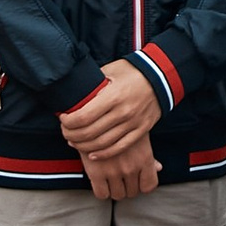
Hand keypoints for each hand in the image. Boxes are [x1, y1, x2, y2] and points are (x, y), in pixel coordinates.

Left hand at [62, 62, 161, 200]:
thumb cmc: (133, 71)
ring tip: (74, 142)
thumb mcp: (110, 71)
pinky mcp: (141, 130)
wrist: (162, 75)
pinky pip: (119, 147)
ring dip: (84, 146)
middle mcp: (123, 112)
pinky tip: (92, 154)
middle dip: (71, 135)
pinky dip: (103, 154)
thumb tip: (73, 92)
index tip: (62, 118)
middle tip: (65, 132)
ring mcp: (133, 123)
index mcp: (113, 96)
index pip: (83, 117)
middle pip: (89, 133)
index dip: (68, 122)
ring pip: (102, 143)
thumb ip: (93, 83)